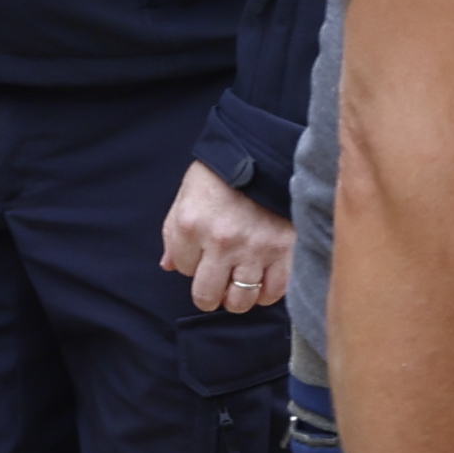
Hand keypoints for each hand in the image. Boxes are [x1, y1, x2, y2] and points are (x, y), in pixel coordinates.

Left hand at [159, 162, 292, 316]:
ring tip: (239, 288)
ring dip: (237, 299)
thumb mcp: (186, 195)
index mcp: (191, 226)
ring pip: (241, 300)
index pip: (184, 270)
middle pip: (208, 295)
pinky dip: (267, 294)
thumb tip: (169, 266)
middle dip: (209, 295)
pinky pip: (275, 290)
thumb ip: (174, 233)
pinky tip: (262, 286)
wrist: (265, 152)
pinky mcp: (284, 249)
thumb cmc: (220, 173)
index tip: (202, 253)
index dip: (192, 264)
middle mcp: (221, 242)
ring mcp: (254, 248)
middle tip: (216, 287)